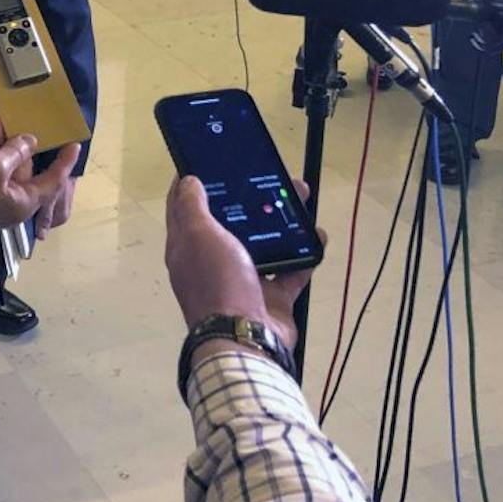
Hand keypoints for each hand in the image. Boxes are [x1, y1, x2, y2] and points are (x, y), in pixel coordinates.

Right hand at [0, 115, 79, 245]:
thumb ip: (15, 151)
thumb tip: (29, 142)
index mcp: (26, 199)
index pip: (54, 180)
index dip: (64, 162)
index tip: (74, 144)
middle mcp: (15, 197)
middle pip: (25, 166)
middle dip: (17, 140)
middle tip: (14, 116)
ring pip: (3, 162)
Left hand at [164, 176, 315, 348]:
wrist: (245, 339)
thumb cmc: (217, 282)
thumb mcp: (199, 236)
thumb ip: (193, 208)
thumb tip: (187, 180)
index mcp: (187, 248)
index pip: (185, 208)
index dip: (194, 183)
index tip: (210, 162)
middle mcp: (213, 262)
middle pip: (232, 222)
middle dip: (251, 198)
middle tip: (272, 177)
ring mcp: (244, 280)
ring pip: (265, 241)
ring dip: (283, 220)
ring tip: (301, 199)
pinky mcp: (272, 297)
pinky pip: (291, 270)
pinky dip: (306, 254)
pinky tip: (318, 236)